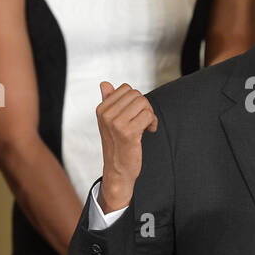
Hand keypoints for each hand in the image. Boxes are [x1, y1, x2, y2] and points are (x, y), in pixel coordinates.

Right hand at [96, 81, 157, 212]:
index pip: (126, 89)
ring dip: (150, 114)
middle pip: (136, 94)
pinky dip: (153, 122)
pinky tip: (149, 131)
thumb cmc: (117, 145)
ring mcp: (116, 123)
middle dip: (145, 106)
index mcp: (101, 109)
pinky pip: (148, 115)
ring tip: (146, 126)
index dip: (136, 100)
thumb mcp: (109, 122)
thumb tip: (105, 84)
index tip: (136, 113)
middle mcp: (106, 115)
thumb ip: (108, 102)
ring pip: (143, 103)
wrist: (118, 170)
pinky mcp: (128, 132)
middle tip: (144, 120)